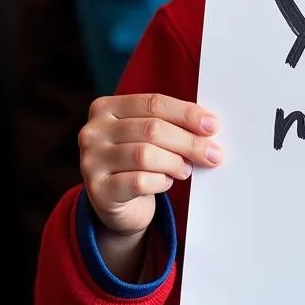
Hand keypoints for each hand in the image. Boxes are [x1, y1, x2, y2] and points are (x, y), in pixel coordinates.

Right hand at [80, 93, 221, 238]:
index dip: (186, 113)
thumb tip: (209, 126)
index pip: (153, 103)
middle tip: (213, 154)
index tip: (212, 126)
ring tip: (185, 169)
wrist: (117, 202)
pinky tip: (166, 182)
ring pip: (145, 155)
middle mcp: (93, 131)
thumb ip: (171, 125)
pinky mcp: (97, 189)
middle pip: (152, 129)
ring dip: (175, 163)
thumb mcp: (150, 136)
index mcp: (106, 107)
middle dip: (189, 142)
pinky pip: (139, 182)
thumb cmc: (139, 161)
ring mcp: (91, 161)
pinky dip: (161, 182)